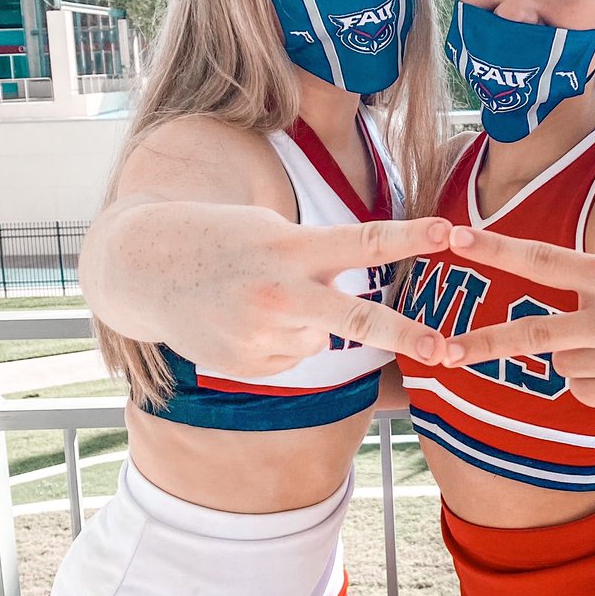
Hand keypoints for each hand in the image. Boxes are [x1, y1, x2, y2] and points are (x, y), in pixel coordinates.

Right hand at [133, 209, 450, 379]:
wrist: (144, 268)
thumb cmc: (220, 238)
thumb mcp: (269, 229)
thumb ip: (316, 260)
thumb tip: (352, 315)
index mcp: (290, 249)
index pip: (362, 241)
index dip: (410, 237)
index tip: (450, 232)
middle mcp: (280, 294)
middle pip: (359, 318)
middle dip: (408, 335)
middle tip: (447, 350)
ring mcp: (263, 335)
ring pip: (321, 336)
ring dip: (306, 320)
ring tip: (257, 299)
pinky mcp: (250, 366)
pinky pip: (293, 356)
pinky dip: (280, 341)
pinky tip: (243, 321)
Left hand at [441, 226, 594, 406]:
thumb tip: (564, 305)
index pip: (547, 260)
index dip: (497, 250)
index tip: (456, 239)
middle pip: (537, 334)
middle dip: (484, 343)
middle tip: (442, 350)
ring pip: (563, 365)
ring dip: (570, 354)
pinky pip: (586, 392)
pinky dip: (589, 381)